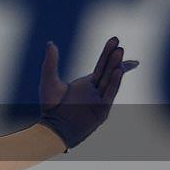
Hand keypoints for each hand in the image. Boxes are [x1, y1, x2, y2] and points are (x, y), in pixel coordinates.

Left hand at [37, 36, 139, 151]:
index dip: (108, 53)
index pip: (101, 66)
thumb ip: (50, 62)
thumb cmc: (50, 106)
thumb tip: (50, 43)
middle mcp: (95, 90)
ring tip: (120, 52)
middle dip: (113, 57)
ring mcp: (99, 100)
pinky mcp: (101, 110)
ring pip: (111, 80)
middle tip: (119, 43)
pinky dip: (115, 82)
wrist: (52, 127)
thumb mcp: (49, 80)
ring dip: (116, 66)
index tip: (116, 41)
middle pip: (107, 70)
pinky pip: (110, 94)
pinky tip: (118, 71)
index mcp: (86, 83)